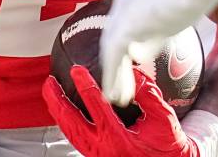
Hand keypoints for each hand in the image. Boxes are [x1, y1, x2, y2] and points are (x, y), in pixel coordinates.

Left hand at [43, 65, 198, 156]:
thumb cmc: (168, 146)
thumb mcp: (163, 118)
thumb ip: (148, 93)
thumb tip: (133, 72)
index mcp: (118, 139)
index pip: (96, 107)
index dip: (85, 85)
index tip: (77, 70)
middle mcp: (103, 149)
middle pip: (71, 123)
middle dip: (57, 101)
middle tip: (49, 82)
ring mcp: (97, 155)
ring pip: (69, 133)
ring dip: (58, 111)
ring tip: (51, 92)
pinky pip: (75, 139)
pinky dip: (66, 122)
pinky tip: (64, 110)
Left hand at [100, 0, 217, 105]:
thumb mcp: (173, 13)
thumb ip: (157, 31)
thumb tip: (141, 54)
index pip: (124, 28)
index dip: (125, 50)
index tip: (133, 67)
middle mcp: (125, 2)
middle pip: (114, 39)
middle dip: (116, 66)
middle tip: (118, 89)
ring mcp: (124, 12)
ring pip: (111, 50)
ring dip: (113, 75)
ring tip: (116, 98)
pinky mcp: (128, 24)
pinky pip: (114, 55)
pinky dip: (112, 75)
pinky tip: (114, 92)